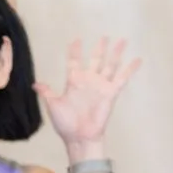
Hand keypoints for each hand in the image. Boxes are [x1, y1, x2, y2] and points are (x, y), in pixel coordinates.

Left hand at [37, 38, 139, 157]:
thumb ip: (47, 92)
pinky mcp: (111, 93)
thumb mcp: (53, 105)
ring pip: (110, 65)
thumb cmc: (65, 123)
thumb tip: (34, 84)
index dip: (74, 51)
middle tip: (104, 36)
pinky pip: (122, 78)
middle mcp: (88, 81)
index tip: (76, 40)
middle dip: (99, 48)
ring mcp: (101, 86)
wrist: (79, 136)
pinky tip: (138, 59)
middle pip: (95, 60)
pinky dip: (130, 68)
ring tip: (122, 40)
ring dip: (116, 53)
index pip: (74, 62)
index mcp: (73, 82)